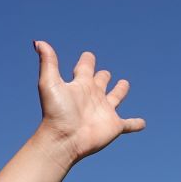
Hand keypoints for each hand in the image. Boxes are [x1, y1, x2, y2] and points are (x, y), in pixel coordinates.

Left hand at [34, 42, 144, 163]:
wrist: (63, 139)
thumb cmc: (55, 112)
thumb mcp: (50, 83)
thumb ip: (48, 61)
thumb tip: (38, 41)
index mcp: (80, 85)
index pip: (85, 67)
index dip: (87, 61)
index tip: (87, 56)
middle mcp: (93, 96)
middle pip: (101, 81)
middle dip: (103, 76)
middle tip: (104, 74)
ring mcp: (104, 111)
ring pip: (115, 98)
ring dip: (120, 91)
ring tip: (124, 84)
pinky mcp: (114, 126)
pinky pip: (128, 124)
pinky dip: (135, 124)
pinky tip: (142, 124)